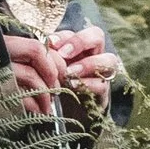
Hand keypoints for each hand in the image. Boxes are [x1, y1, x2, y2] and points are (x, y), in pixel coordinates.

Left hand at [1, 23, 117, 113]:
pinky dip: (88, 84)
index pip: (76, 32)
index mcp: (78, 47)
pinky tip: (74, 87)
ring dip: (87, 64)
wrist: (67, 115)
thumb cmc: (56, 88)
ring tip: (70, 73)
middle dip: (80, 41)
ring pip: (109, 59)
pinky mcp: (103, 94)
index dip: (65, 36)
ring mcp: (102, 74)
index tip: (51, 44)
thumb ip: (49, 58)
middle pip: (97, 36)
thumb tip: (40, 46)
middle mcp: (93, 56)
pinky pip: (102, 84)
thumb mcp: (50, 71)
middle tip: (64, 54)